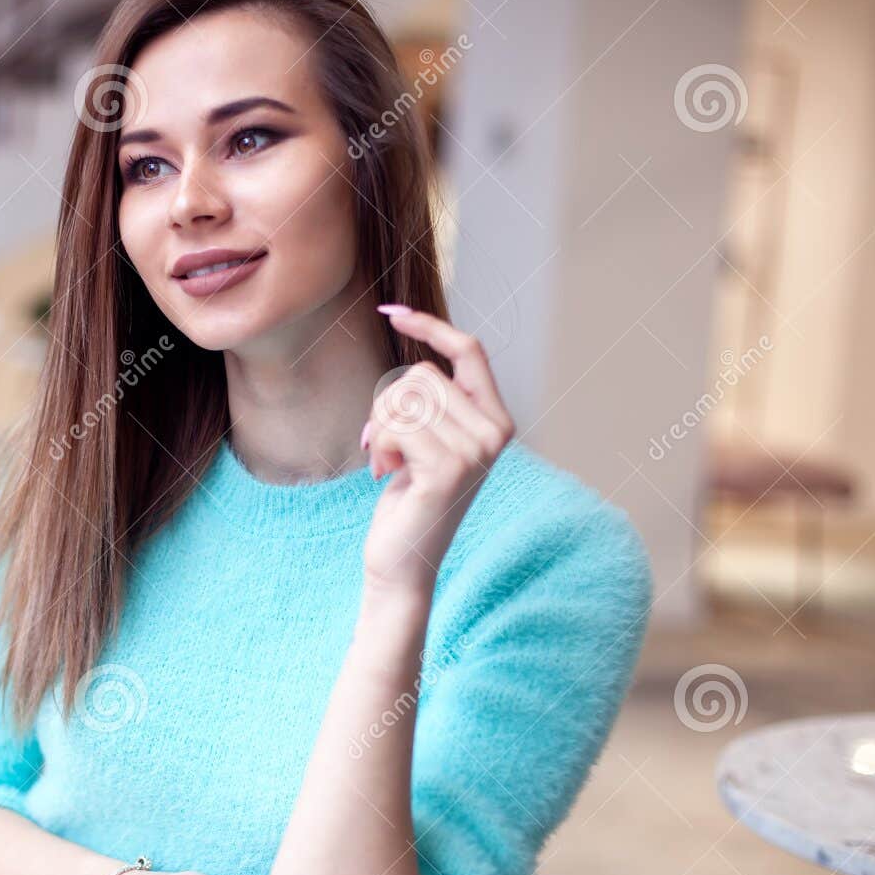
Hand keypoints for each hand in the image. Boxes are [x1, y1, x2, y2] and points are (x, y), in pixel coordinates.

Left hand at [361, 306, 516, 596]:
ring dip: (381, 428)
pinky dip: (378, 444)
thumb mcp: (425, 439)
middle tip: (385, 445)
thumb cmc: (408, 499)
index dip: (429, 327)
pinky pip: (396, 425)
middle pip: (422, 374)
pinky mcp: (449, 468)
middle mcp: (494, 432)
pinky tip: (384, 473)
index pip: (469, 350)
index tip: (391, 312)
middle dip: (387, 404)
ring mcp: (476, 451)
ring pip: (405, 397)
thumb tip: (415, 341)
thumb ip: (430, 400)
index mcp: (495, 419)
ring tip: (387, 462)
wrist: (403, 562)